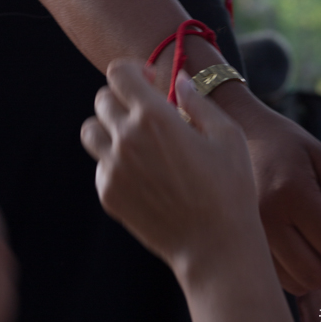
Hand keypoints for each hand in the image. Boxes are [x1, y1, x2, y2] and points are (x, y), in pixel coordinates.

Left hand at [81, 61, 312, 321]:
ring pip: (91, 130)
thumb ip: (198, 100)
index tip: (150, 82)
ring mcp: (113, 168)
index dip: (133, 72)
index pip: (118, 73)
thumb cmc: (229, 189)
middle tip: (147, 114)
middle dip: (123, 98)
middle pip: (102, 98)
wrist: (215, 249)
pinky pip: (99, 164)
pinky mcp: (108, 194)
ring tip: (137, 139)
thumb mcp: (227, 135)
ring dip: (109, 127)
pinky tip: (143, 172)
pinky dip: (114, 161)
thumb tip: (179, 78)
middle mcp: (126, 138)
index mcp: (154, 116)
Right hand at [218, 90, 320, 294]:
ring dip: (319, 275)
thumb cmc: (284, 142)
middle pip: (314, 273)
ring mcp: (249, 232)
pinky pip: (277, 276)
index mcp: (291, 193)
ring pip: (295, 281)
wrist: (237, 131)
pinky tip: (303, 248)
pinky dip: (297, 272)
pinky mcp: (241, 241)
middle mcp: (266, 218)